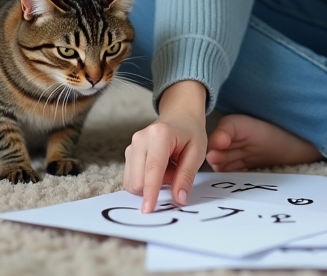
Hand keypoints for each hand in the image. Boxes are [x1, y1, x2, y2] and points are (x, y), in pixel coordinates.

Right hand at [123, 80, 207, 212]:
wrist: (179, 115)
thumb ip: (187, 176)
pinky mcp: (128, 153)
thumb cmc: (191, 133)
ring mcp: (132, 145)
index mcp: (160, 135)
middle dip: (157, 186)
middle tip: (175, 171)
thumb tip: (179, 200)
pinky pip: (133, 178)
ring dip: (151, 184)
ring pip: (133, 182)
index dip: (151, 191)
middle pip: (138, 180)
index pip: (153, 169)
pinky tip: (159, 168)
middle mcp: (140, 139)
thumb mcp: (197, 153)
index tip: (148, 209)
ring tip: (168, 168)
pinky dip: (146, 180)